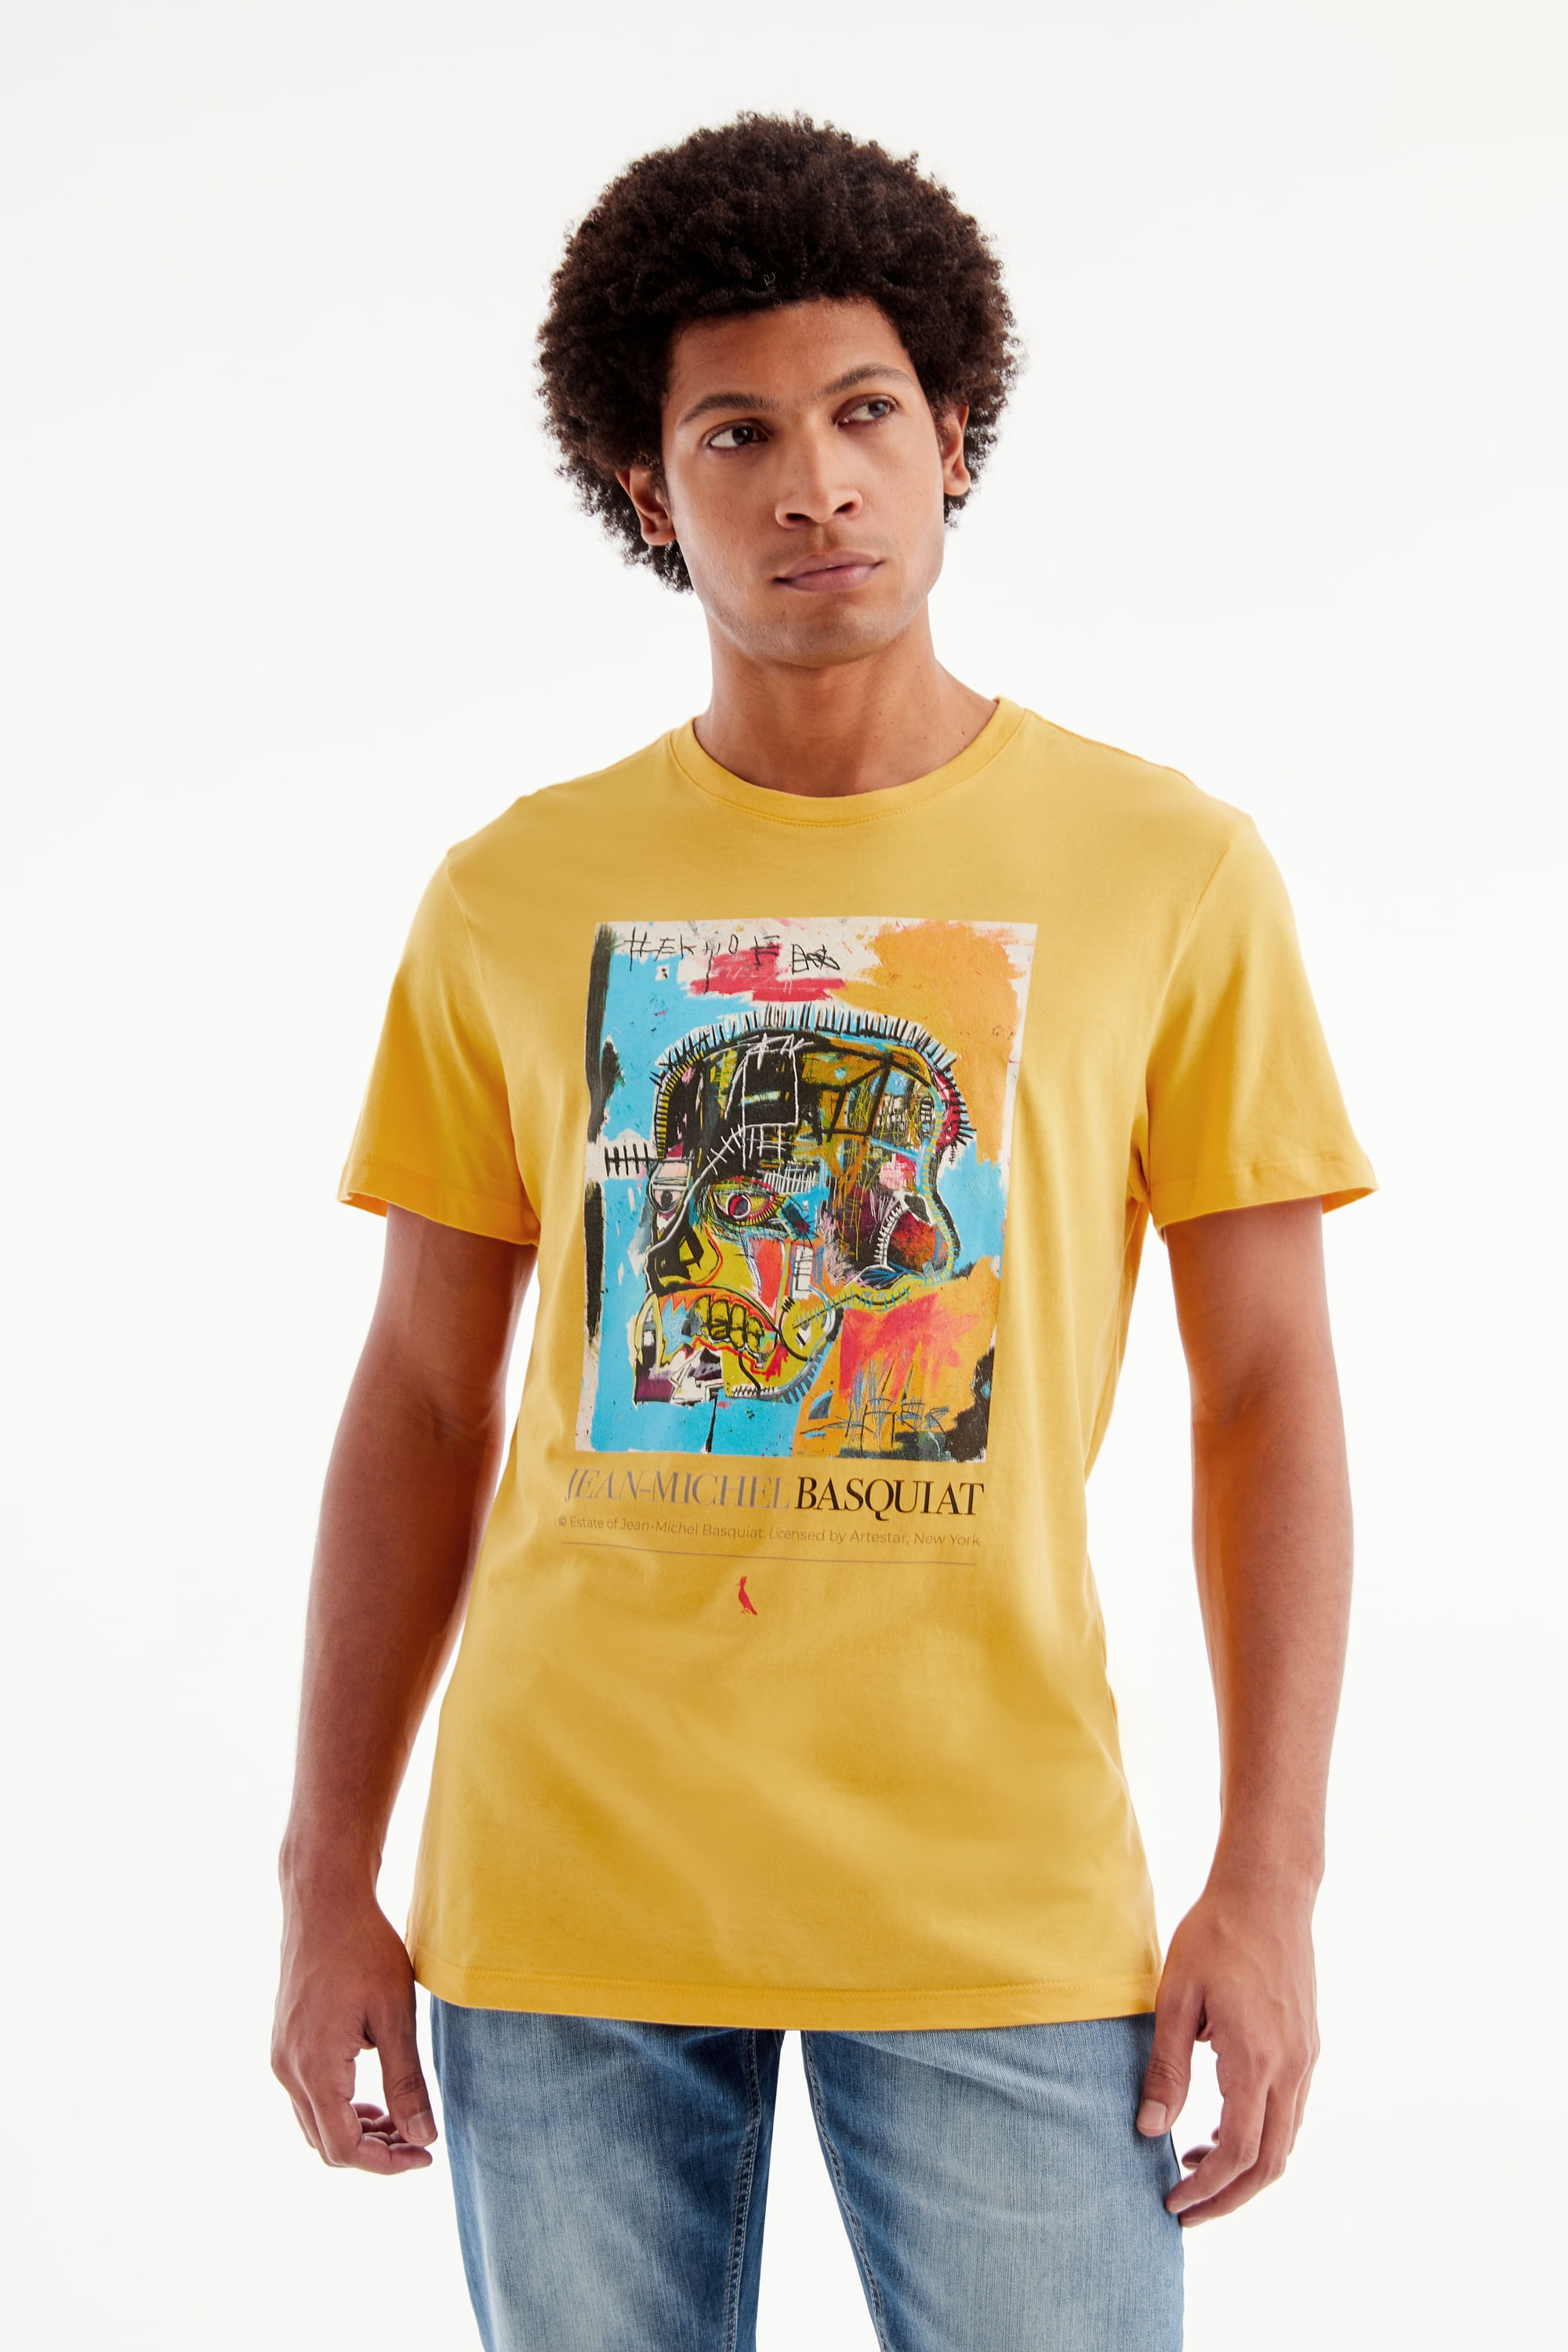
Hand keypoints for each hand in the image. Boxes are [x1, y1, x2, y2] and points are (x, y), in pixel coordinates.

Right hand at [271, 1889, 437, 2173]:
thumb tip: (423, 2138)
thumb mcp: (395, 2015)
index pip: (344, 2148)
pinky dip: (340, 2108)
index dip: (386, 2163)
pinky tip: (373, 2095)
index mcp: (315, 2069)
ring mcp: (281, 2056)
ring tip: (401, 2120)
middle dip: (374, 2152)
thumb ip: (407, 2081)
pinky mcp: (284, 2043)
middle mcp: (287, 2070)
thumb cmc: (364, 1949)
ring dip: (356, 2132)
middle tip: (418, 2140)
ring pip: (314, 2123)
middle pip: (325, 2143)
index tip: (425, 2155)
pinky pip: (308, 2097)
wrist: (324, 1901)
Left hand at [1135, 1875, 1319, 2224]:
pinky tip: (1221, 2127)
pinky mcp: (1307, 2046)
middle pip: (1270, 2163)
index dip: (1207, 2189)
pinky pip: (1289, 2112)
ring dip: (1245, 2168)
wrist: (1268, 1891)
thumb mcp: (1176, 1997)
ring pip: (1284, 2141)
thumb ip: (1166, 2067)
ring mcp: (1305, 2058)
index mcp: (1255, 2060)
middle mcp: (1290, 2068)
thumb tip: (1150, 2129)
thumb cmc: (1215, 1935)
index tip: (1173, 2203)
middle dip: (1230, 2197)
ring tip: (1196, 2166)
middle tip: (1186, 2209)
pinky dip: (1259, 2135)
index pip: (1239, 2153)